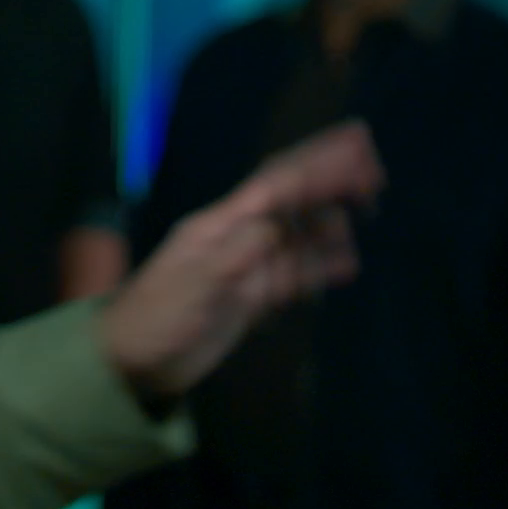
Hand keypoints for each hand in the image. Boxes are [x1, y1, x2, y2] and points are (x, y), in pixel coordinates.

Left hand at [99, 121, 384, 397]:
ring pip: (299, 235)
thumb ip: (233, 256)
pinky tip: (348, 262)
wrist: (132, 363)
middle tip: (374, 169)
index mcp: (221, 224)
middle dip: (331, 180)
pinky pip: (295, 275)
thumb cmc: (153, 318)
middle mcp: (239, 237)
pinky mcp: (252, 299)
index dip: (316, 163)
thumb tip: (274, 227)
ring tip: (369, 209)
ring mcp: (248, 268)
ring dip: (332, 221)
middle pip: (293, 200)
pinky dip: (322, 265)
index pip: (276, 184)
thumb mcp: (190, 285)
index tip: (354, 146)